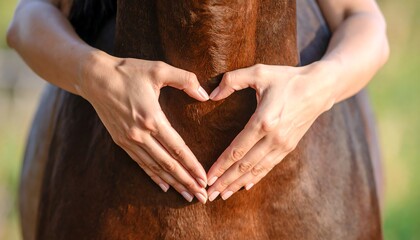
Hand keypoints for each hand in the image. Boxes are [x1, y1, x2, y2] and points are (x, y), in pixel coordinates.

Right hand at [79, 53, 209, 202]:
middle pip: (168, 164)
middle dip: (187, 182)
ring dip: (173, 183)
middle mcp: (140, 134)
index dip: (192, 166)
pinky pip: (141, 163)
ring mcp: (129, 140)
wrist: (95, 78)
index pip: (177, 148)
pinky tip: (164, 186)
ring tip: (187, 195)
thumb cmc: (129, 71)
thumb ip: (185, 80)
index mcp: (152, 118)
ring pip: (155, 167)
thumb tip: (205, 95)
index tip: (204, 180)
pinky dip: (154, 176)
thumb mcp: (158, 69)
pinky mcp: (121, 141)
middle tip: (201, 197)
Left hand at [206, 63, 334, 200]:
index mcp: (264, 120)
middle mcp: (274, 138)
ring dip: (238, 184)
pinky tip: (245, 186)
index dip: (221, 165)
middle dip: (225, 181)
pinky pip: (269, 166)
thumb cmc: (287, 78)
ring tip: (222, 195)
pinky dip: (256, 177)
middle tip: (209, 195)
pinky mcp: (289, 146)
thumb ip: (232, 80)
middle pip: (244, 165)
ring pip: (256, 170)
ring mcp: (283, 144)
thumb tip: (211, 95)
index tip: (207, 177)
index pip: (237, 149)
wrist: (320, 88)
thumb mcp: (259, 72)